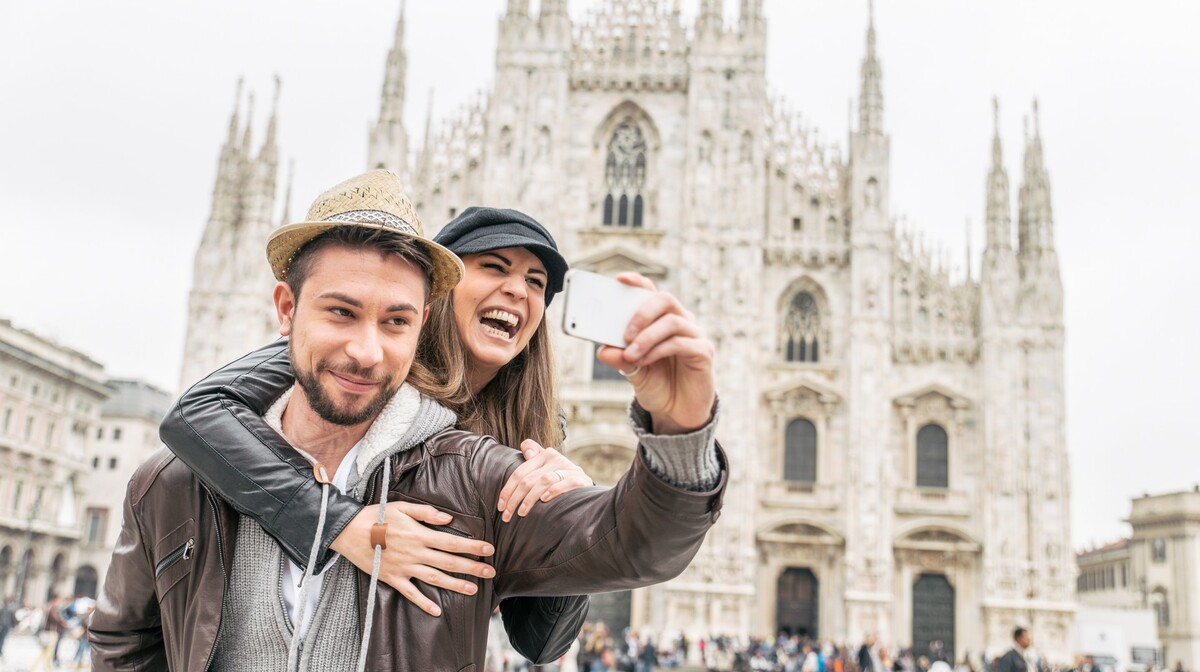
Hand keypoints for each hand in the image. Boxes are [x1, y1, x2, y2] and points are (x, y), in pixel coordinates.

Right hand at [329, 502, 495, 616]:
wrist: (348, 532)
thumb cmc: (376, 516)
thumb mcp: (402, 507)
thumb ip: (426, 513)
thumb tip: (448, 519)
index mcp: (420, 535)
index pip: (452, 542)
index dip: (473, 546)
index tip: (490, 549)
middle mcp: (415, 553)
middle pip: (449, 562)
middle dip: (472, 567)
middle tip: (491, 572)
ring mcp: (404, 568)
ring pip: (435, 578)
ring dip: (455, 585)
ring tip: (473, 590)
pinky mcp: (392, 578)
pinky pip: (410, 593)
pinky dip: (423, 603)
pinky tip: (437, 611)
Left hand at [497, 439, 592, 522]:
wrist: (587, 491)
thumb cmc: (561, 481)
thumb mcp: (546, 469)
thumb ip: (534, 458)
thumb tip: (526, 449)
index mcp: (544, 455)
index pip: (520, 472)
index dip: (507, 490)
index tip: (500, 506)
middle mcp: (556, 458)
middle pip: (528, 479)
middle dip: (514, 499)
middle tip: (507, 516)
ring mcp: (569, 468)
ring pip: (543, 481)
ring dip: (529, 499)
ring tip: (521, 513)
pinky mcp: (580, 479)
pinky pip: (564, 484)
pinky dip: (553, 492)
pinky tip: (544, 501)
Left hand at [596, 273, 715, 434]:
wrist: (677, 412)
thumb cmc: (657, 384)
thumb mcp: (632, 371)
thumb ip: (620, 359)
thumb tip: (602, 350)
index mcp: (662, 319)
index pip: (652, 292)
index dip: (638, 282)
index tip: (620, 280)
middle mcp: (682, 321)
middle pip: (665, 299)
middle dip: (642, 312)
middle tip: (625, 333)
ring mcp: (695, 335)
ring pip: (672, 321)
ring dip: (647, 337)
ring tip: (630, 354)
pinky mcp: (704, 353)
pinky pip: (681, 343)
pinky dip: (658, 351)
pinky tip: (645, 361)